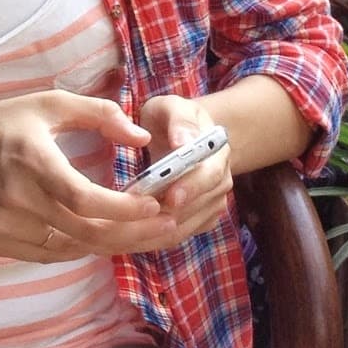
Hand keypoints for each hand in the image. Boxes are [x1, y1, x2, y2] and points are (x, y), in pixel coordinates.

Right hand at [0, 93, 162, 264]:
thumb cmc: (0, 125)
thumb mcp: (48, 105)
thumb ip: (98, 114)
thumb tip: (141, 135)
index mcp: (32, 162)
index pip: (85, 199)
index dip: (124, 208)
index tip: (155, 204)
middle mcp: (17, 199)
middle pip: (86, 231)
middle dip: (132, 232)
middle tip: (164, 225)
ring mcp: (5, 226)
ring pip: (71, 248)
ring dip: (110, 242)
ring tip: (142, 232)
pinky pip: (49, 254)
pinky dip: (79, 247)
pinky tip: (101, 236)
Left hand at [136, 95, 234, 244]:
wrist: (182, 136)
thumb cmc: (171, 120)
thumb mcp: (172, 108)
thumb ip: (178, 120)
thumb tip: (183, 142)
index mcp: (217, 152)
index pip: (210, 175)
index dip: (191, 187)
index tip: (170, 196)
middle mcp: (220, 181)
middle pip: (201, 206)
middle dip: (170, 214)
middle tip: (140, 218)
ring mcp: (211, 203)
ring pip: (188, 226)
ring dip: (159, 231)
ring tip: (127, 230)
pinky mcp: (198, 220)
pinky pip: (179, 236)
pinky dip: (155, 240)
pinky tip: (130, 238)